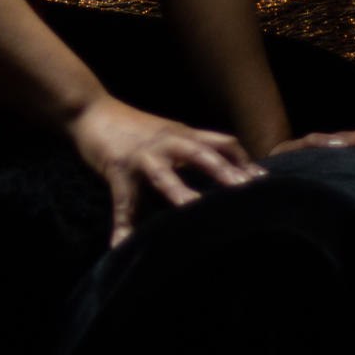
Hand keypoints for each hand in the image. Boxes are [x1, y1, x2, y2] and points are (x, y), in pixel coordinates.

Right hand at [69, 98, 262, 247]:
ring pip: (165, 174)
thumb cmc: (131, 126)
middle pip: (202, 154)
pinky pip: (123, 202)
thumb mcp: (167, 132)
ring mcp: (142, 156)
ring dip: (180, 192)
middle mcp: (167, 142)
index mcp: (182, 135)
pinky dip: (123, 224)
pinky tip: (121, 244)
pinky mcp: (117, 169)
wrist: (90, 110)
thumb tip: (222, 169)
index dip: (243, 161)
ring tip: (194, 210)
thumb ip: (191, 147)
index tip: (264, 182)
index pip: (222, 144)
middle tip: (247, 190)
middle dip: (225, 172)